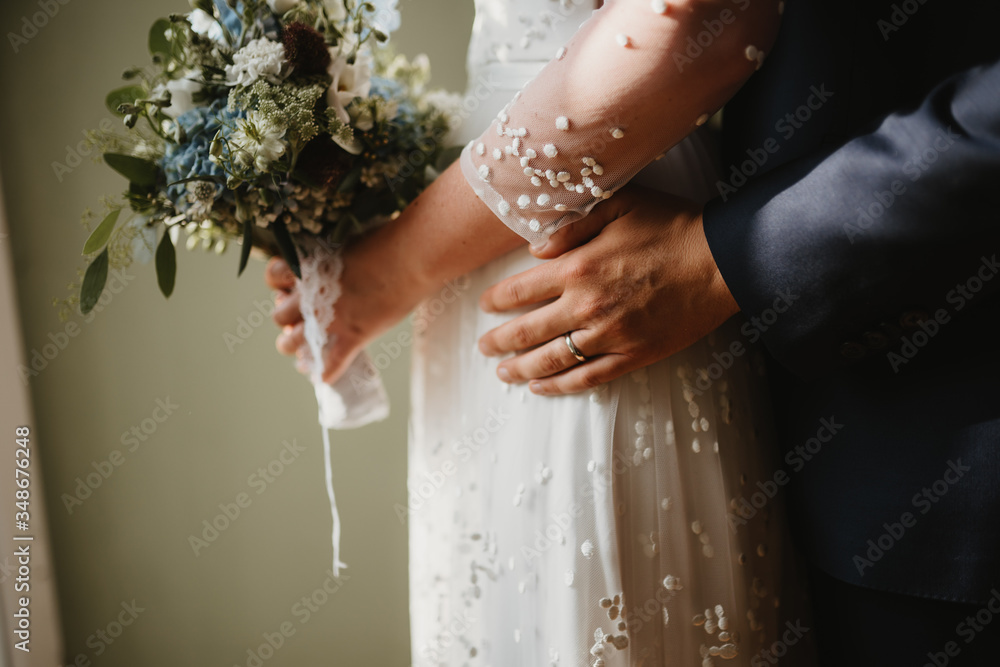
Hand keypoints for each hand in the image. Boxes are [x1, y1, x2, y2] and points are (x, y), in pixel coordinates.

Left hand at [265, 230, 433, 383]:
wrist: (412, 257)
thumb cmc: (386, 240)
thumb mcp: (349, 241)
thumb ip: (334, 258)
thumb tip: (336, 267)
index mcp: (309, 267)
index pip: (274, 277)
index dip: (280, 285)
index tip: (289, 289)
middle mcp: (311, 295)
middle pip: (279, 315)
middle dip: (288, 319)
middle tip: (301, 321)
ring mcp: (329, 319)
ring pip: (291, 343)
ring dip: (295, 348)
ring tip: (302, 353)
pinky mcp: (352, 338)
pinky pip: (330, 364)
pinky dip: (326, 373)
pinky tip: (324, 377)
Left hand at [477, 185, 739, 394]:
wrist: (721, 261)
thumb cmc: (671, 227)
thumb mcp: (618, 205)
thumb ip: (571, 225)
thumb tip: (534, 248)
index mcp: (578, 268)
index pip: (520, 291)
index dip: (497, 301)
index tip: (485, 306)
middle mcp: (585, 306)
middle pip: (527, 331)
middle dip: (499, 341)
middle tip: (483, 347)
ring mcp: (608, 335)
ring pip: (551, 359)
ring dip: (520, 368)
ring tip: (503, 373)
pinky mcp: (632, 355)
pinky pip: (587, 378)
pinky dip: (559, 386)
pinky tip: (541, 388)